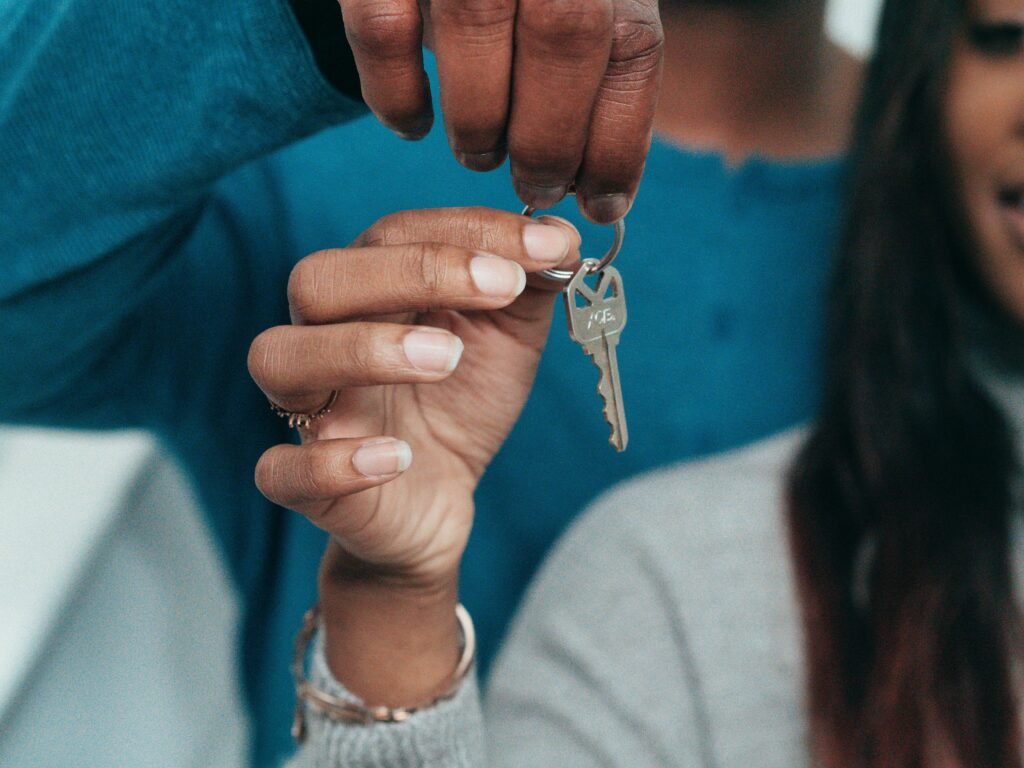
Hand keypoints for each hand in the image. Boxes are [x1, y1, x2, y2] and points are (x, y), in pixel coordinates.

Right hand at [249, 208, 578, 590]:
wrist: (441, 499)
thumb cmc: (462, 402)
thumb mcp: (507, 335)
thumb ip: (528, 283)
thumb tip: (559, 235)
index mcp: (369, 292)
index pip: (392, 234)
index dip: (466, 232)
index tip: (546, 248)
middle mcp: (323, 338)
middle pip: (318, 280)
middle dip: (413, 271)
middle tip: (498, 287)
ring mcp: (310, 412)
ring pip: (280, 358)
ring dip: (365, 349)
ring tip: (448, 358)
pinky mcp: (306, 485)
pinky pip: (282, 471)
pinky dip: (334, 462)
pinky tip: (399, 457)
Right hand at [338, 0, 663, 222]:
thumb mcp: (578, 2)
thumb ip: (594, 66)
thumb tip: (604, 193)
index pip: (631, 45)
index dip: (618, 143)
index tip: (603, 205)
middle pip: (564, 37)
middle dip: (550, 142)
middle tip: (534, 188)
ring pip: (476, 30)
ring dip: (479, 126)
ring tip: (480, 155)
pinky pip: (382, 30)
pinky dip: (397, 95)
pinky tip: (412, 125)